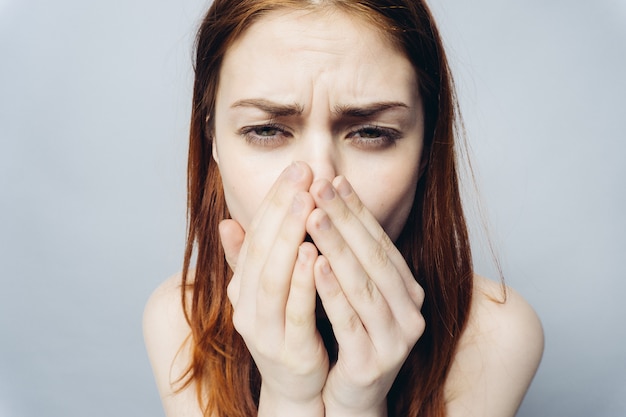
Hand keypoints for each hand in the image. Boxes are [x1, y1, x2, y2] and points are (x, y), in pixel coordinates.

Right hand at [219, 162, 327, 416]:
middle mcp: (245, 306)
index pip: (254, 235)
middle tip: (302, 173)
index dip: (273, 201)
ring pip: (272, 278)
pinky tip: (314, 253)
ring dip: (288, 238)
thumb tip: (227, 221)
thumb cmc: (287, 329)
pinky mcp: (290, 351)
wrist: (297, 386)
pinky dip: (302, 281)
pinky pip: (295, 312)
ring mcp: (265, 331)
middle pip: (261, 251)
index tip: (295, 169)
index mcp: (242, 287)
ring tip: (306, 203)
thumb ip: (250, 258)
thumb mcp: (266, 290)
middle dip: (281, 209)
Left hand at [306, 176, 425, 416]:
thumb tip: (316, 205)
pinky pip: (350, 321)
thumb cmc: (348, 336)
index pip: (379, 241)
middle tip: (320, 186)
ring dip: (337, 247)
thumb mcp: (348, 292)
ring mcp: (395, 338)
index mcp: (405, 289)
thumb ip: (339, 254)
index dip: (356, 210)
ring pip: (363, 285)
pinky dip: (332, 291)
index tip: (332, 179)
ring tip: (313, 216)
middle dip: (345, 219)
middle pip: (373, 257)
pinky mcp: (373, 363)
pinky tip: (314, 265)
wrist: (351, 396)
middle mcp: (409, 311)